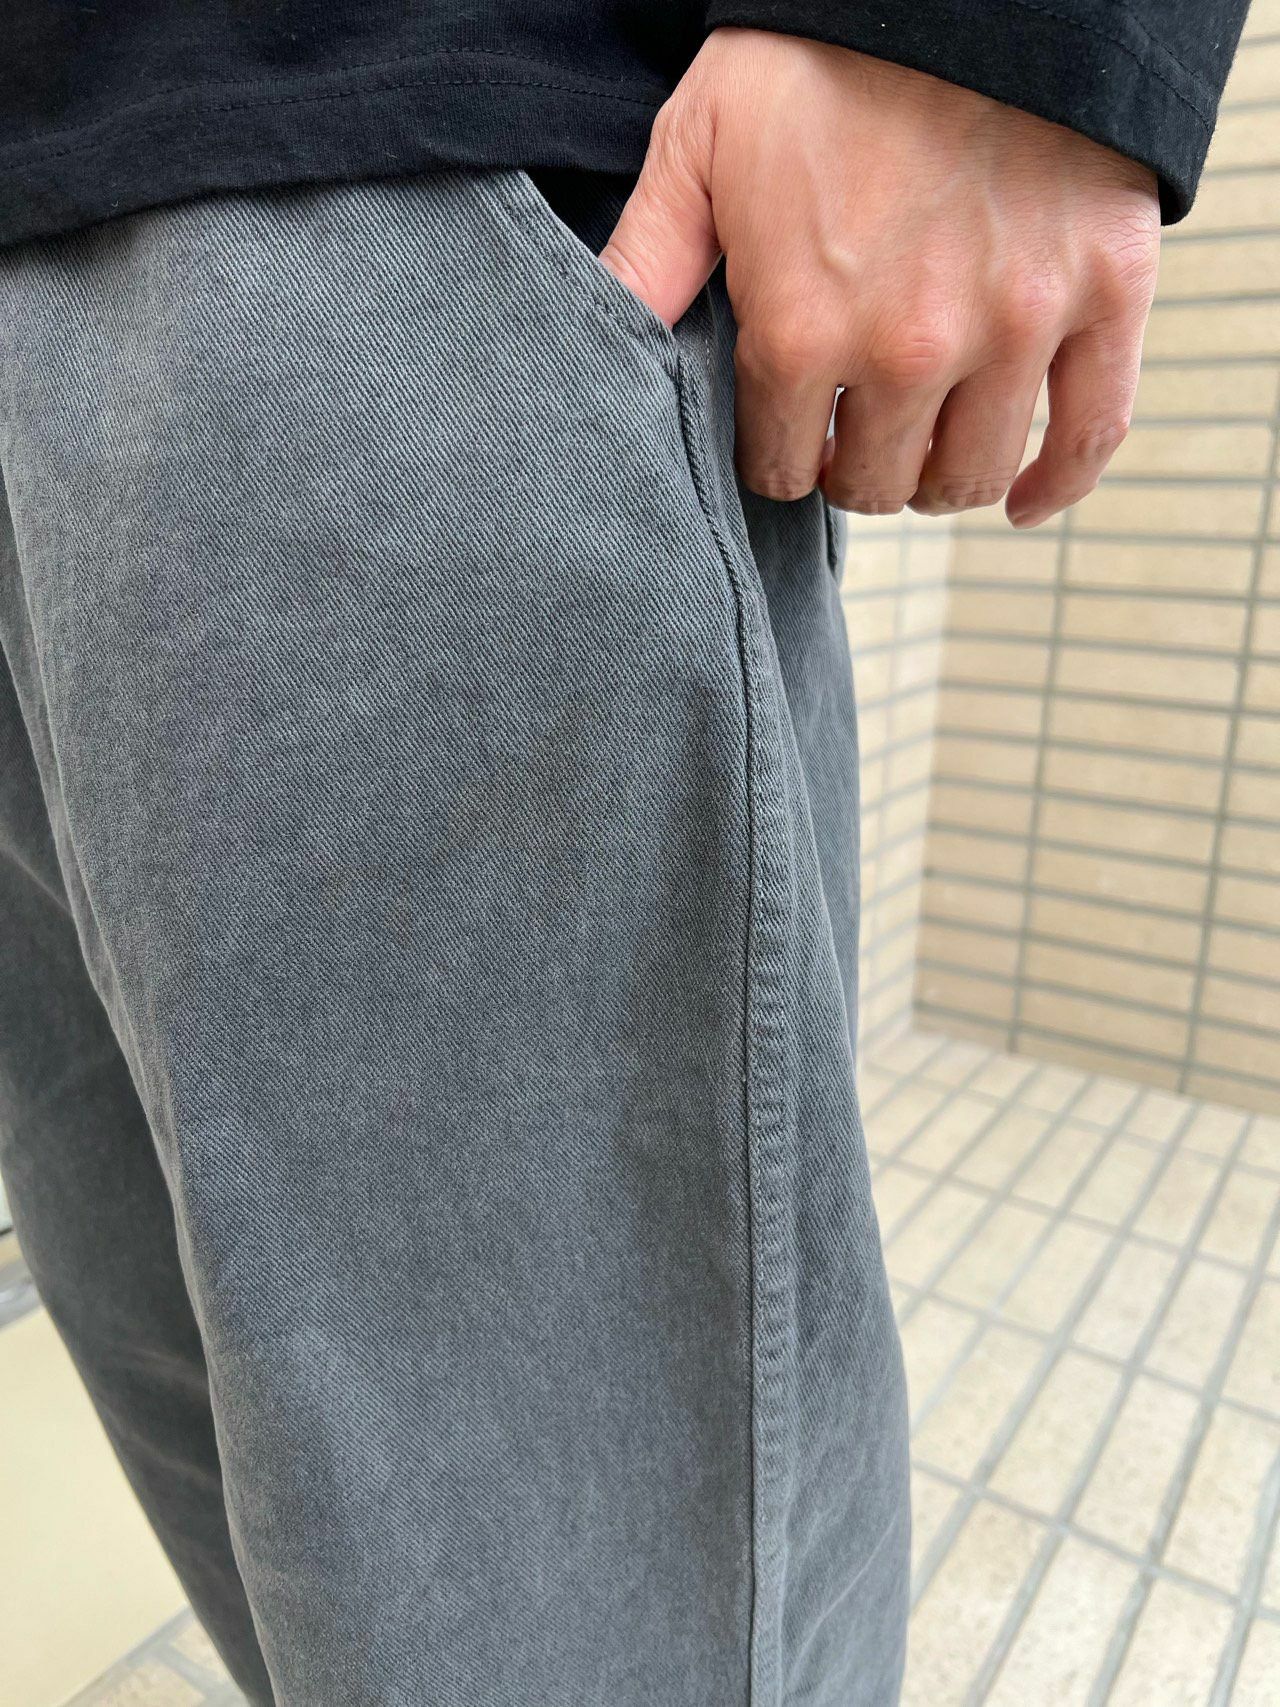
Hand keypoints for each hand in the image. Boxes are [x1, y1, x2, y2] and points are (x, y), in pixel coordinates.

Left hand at [600, 28, 1159, 527]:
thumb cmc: (819, 48)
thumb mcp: (702, 141)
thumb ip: (650, 258)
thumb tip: (598, 340)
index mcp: (803, 326)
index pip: (779, 467)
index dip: (776, 454)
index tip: (784, 431)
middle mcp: (909, 350)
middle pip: (873, 484)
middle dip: (850, 468)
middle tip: (849, 432)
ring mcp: (1014, 327)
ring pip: (965, 477)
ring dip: (933, 477)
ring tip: (918, 444)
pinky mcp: (1105, 295)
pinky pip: (1093, 431)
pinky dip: (1055, 481)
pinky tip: (1018, 499)